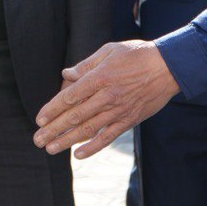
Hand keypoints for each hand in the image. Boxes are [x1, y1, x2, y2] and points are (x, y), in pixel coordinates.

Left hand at [32, 40, 178, 159]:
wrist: (169, 67)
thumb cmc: (137, 55)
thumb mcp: (109, 51)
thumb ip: (86, 65)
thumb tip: (66, 74)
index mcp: (100, 78)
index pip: (70, 97)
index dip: (53, 109)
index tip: (40, 119)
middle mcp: (107, 97)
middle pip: (75, 116)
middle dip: (54, 130)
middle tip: (37, 140)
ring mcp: (118, 111)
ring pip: (88, 130)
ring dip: (67, 141)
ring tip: (51, 148)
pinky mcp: (129, 120)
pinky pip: (108, 137)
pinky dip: (93, 147)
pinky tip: (79, 154)